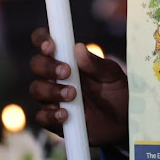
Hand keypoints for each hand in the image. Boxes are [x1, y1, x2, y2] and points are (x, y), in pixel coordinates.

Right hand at [29, 28, 128, 146]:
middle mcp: (54, 76)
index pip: (45, 44)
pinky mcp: (54, 119)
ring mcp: (52, 98)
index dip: (42, 40)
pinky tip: (65, 114)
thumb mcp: (111, 75)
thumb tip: (79, 48)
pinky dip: (51, 115)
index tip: (51, 46)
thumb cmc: (115, 91)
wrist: (123, 120)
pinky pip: (42, 117)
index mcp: (66, 59)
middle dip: (48, 67)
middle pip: (36, 65)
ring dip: (52, 91)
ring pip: (36, 89)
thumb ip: (96, 63)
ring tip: (73, 95)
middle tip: (67, 71)